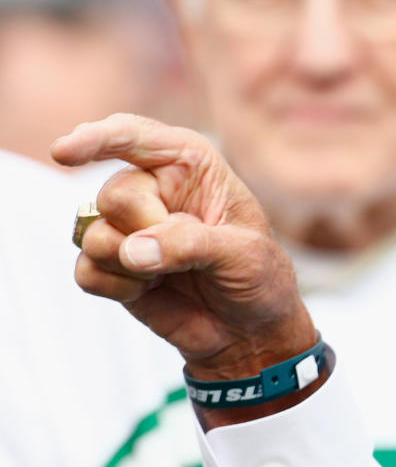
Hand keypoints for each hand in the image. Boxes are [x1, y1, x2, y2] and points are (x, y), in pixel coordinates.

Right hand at [50, 114, 315, 387]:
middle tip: (189, 253)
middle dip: (147, 229)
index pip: (135, 136)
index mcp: (190, 164)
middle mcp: (153, 188)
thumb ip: (190, 244)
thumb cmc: (258, 278)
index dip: (98, 138)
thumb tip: (131, 251)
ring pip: (94, 234)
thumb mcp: (243, 254)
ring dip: (133, 264)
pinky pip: (85, 270)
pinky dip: (118, 287)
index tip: (65, 151)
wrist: (249, 330)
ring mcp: (128, 227)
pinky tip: (151, 291)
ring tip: (176, 273)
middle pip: (114, 194)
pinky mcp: (111, 265)